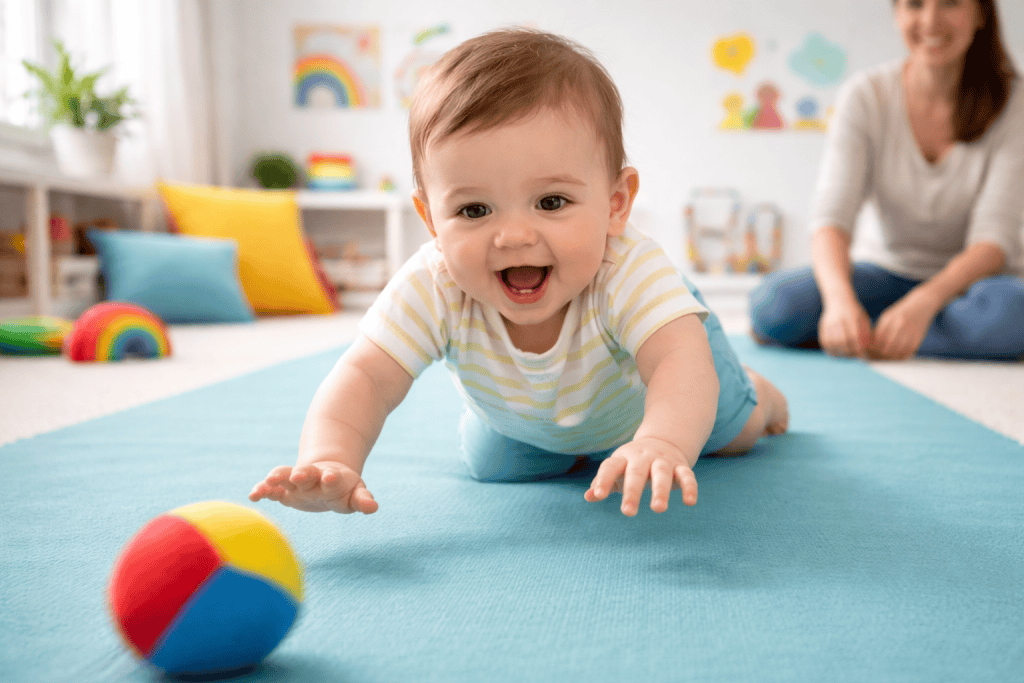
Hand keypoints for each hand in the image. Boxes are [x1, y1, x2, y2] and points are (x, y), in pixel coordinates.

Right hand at [249, 461, 377, 513]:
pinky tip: (253, 495)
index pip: (332, 478)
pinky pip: (271, 487)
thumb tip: (373, 507)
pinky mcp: (284, 488)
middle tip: (298, 475)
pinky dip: (263, 490)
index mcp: (333, 479)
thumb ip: (362, 500)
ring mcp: (297, 481)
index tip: (329, 478)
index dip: (331, 478)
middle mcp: (314, 478)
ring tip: (269, 480)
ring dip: (279, 477)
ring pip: (286, 475)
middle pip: (307, 473)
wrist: (328, 475)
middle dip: (303, 474)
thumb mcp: (356, 494)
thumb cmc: (344, 489)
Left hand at [584, 437, 697, 515]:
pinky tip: (690, 502)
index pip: (610, 467)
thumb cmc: (633, 464)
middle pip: (636, 472)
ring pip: (661, 473)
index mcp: (623, 458)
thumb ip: (603, 482)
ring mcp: (662, 461)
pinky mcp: (680, 466)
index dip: (603, 480)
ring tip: (658, 509)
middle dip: (632, 492)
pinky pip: (686, 475)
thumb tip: (588, 497)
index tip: (598, 496)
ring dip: (660, 490)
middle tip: (628, 512)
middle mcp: (642, 458)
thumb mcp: (617, 469)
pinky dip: (689, 487)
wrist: (663, 441)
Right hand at [818, 297, 871, 356]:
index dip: (858, 347)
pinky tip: (835, 353)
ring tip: (845, 355)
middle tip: (854, 355)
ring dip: (839, 351)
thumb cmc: (855, 312)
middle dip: (849, 351)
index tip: (862, 352)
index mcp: (851, 317)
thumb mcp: (863, 319)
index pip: (854, 337)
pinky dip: (829, 349)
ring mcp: (829, 322)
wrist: (839, 299)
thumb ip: (866, 332)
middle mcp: (839, 319)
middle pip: (842, 341)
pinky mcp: (822, 326)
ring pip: (832, 342)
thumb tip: (866, 348)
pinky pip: (824, 341)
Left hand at [868, 292, 938, 359]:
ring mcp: (909, 334)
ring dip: (888, 358)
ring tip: (883, 359)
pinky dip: (899, 358)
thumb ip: (878, 329)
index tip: (867, 351)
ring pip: (895, 353)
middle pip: (885, 348)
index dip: (871, 348)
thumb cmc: (901, 312)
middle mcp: (899, 327)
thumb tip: (869, 345)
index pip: (876, 339)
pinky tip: (894, 358)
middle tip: (873, 357)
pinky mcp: (917, 340)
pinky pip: (906, 354)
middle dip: (878, 354)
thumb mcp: (887, 317)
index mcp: (889, 320)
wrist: (922, 305)